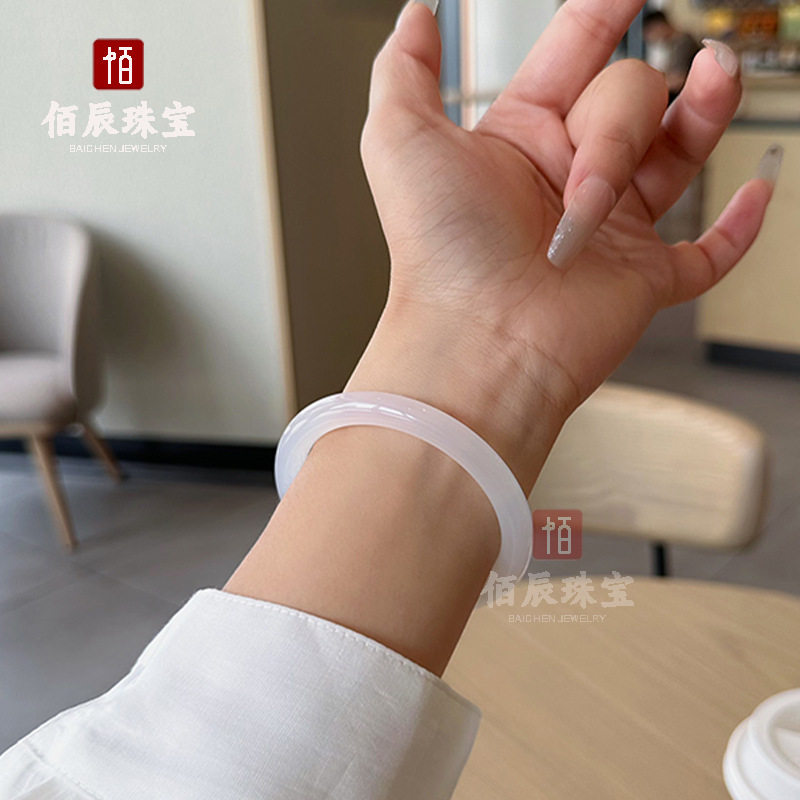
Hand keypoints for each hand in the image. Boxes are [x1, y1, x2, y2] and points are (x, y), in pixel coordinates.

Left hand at [350, 0, 777, 490]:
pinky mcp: (643, 280)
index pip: (573, 54)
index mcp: (518, 142)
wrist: (478, 341)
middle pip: (629, 99)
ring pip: (677, 151)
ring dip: (702, 113)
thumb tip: (416, 14)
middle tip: (586, 176)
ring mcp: (610, 230)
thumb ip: (406, 68)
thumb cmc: (438, 251)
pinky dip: (737, 225)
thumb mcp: (399, 138)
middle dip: (617, 123)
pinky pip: (706, 251)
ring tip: (716, 78)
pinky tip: (754, 188)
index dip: (603, 11)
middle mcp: (565, 180)